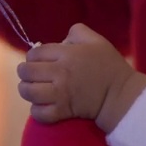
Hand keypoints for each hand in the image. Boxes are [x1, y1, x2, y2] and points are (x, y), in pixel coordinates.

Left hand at [16, 23, 143, 130]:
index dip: (32, 56)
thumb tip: (60, 40)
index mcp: (67, 54)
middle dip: (24, 72)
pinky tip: (41, 105)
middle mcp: (60, 73)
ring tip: (32, 89)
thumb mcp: (96, 40)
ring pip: (28, 92)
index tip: (37, 60)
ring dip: (26, 90)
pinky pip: (39, 113)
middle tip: (31, 74)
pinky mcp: (63, 111)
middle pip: (26, 71)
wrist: (121, 94)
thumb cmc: (109, 66)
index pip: (34, 53)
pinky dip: (36, 110)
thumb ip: (77, 32)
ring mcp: (60, 94)